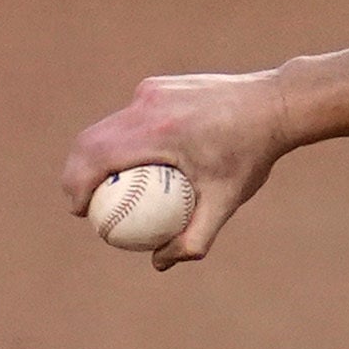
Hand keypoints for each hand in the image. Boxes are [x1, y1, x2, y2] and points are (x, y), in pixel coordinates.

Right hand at [59, 69, 294, 268]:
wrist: (273, 104)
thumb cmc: (251, 156)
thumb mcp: (226, 202)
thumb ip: (194, 238)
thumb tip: (159, 262)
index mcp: (158, 133)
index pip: (97, 157)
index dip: (77, 185)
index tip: (79, 212)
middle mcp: (147, 106)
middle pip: (90, 139)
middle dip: (75, 173)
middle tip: (81, 204)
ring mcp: (150, 91)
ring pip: (106, 126)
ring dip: (94, 156)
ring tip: (99, 188)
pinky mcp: (157, 86)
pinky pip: (129, 117)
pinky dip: (121, 141)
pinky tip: (133, 165)